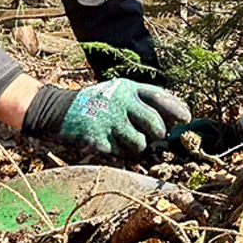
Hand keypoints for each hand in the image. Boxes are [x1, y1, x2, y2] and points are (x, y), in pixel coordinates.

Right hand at [22, 79, 190, 155]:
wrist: (57, 110)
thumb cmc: (95, 103)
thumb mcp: (117, 93)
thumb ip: (142, 103)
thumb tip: (175, 122)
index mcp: (127, 88)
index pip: (160, 97)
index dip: (177, 110)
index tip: (185, 120)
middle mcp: (120, 101)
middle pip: (155, 126)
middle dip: (157, 135)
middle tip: (151, 136)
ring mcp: (108, 120)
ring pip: (140, 144)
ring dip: (136, 147)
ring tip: (122, 138)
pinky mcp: (97, 138)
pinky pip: (119, 154)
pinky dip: (116, 152)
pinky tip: (105, 142)